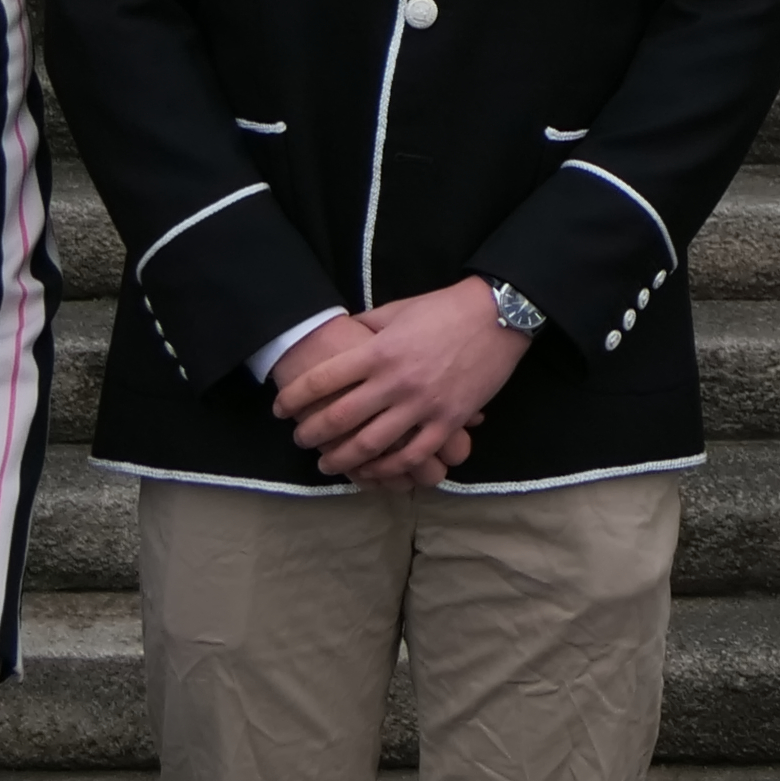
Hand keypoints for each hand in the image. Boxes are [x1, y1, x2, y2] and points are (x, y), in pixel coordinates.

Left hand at [273, 282, 528, 486]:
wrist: (498, 314)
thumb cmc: (444, 308)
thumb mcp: (397, 309)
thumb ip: (366, 327)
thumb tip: (341, 336)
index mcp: (378, 352)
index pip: (322, 381)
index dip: (294, 398)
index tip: (281, 409)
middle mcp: (395, 382)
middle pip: (339, 419)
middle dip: (312, 434)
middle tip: (301, 440)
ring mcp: (422, 405)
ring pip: (371, 445)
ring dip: (342, 459)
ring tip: (328, 464)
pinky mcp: (448, 421)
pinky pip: (413, 455)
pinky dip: (389, 469)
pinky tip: (374, 472)